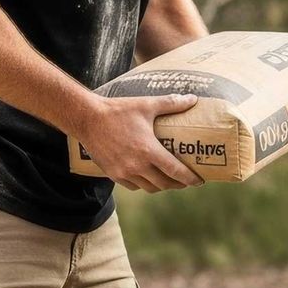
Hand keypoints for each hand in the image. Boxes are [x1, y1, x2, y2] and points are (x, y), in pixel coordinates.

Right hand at [79, 93, 204, 191]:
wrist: (88, 119)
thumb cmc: (118, 111)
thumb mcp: (146, 105)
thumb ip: (171, 103)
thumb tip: (193, 99)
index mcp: (148, 150)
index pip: (175, 171)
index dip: (190, 179)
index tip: (199, 181)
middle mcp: (137, 166)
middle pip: (164, 184)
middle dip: (178, 184)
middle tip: (186, 180)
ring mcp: (124, 172)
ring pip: (149, 188)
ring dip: (161, 186)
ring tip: (168, 180)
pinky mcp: (113, 174)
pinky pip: (134, 186)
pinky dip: (144, 185)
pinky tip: (148, 178)